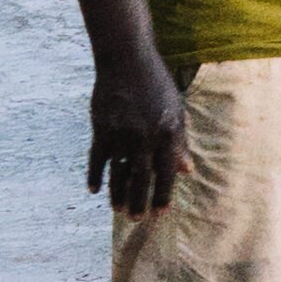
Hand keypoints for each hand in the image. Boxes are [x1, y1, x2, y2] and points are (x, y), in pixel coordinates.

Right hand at [88, 59, 188, 219]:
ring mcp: (121, 134)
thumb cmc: (156, 86)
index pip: (165, 172)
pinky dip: (95, 175)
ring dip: (117, 193)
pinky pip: (97, 158)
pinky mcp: (101, 128)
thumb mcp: (176, 111)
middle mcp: (144, 137)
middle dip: (139, 201)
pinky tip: (94, 190)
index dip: (163, 194)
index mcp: (166, 133)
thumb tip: (187, 171)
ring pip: (118, 171)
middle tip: (136, 220)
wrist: (127, 61)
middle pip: (141, 177)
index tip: (161, 213)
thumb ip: (180, 142)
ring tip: (117, 210)